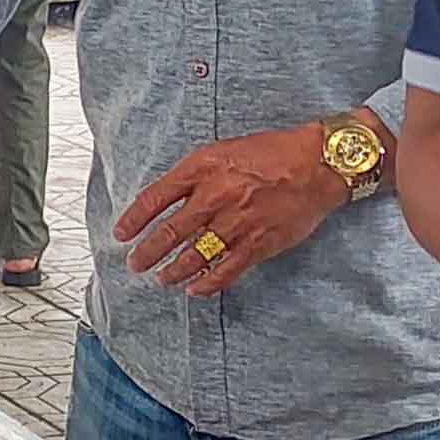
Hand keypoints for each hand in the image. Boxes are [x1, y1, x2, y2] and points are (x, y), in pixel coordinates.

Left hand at [115, 125, 344, 296]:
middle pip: (171, 231)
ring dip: (173, 271)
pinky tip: (196, 289)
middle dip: (148, 252)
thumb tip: (171, 198)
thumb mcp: (225, 150)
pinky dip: (207, 283)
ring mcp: (237, 222)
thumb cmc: (273, 152)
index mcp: (204, 167)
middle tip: (136, 264)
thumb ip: (197, 174)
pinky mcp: (258, 243)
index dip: (134, 218)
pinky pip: (226, 270)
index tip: (121, 233)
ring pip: (195, 255)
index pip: (156, 197)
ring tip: (162, 279)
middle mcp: (216, 195)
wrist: (317, 163)